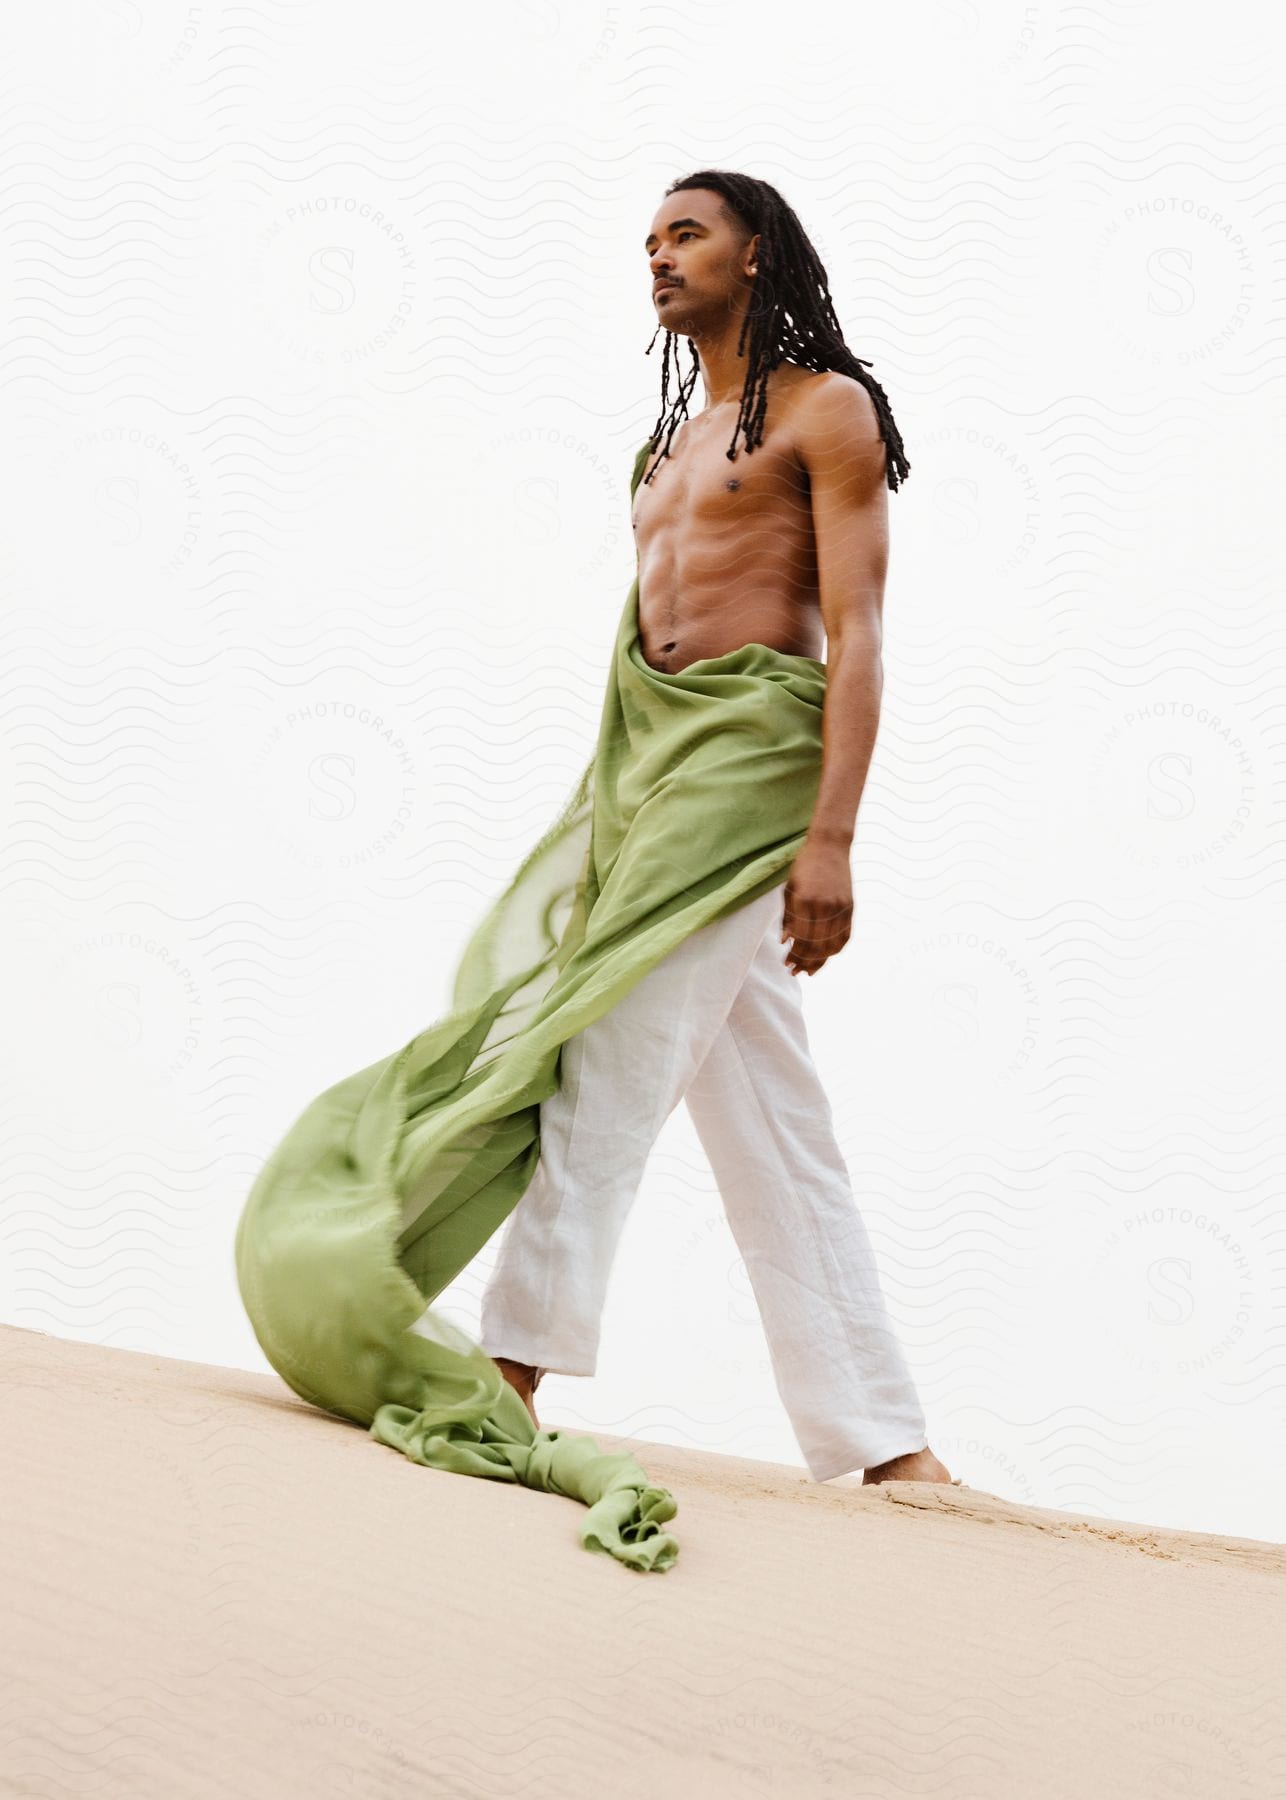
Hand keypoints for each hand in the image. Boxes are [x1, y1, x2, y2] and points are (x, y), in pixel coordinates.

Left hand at [780, 839, 852, 975]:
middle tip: (795, 971)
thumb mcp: (790, 890)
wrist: (829, 847)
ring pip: (830, 944)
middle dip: (804, 962)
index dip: (793, 954)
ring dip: (819, 961)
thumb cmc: (804, 867)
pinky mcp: (850, 907)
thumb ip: (788, 917)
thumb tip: (786, 942)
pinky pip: (844, 936)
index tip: (786, 964)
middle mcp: (824, 906)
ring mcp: (840, 908)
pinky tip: (826, 957)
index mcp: (804, 901)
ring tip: (809, 970)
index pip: (799, 938)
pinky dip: (835, 949)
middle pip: (815, 945)